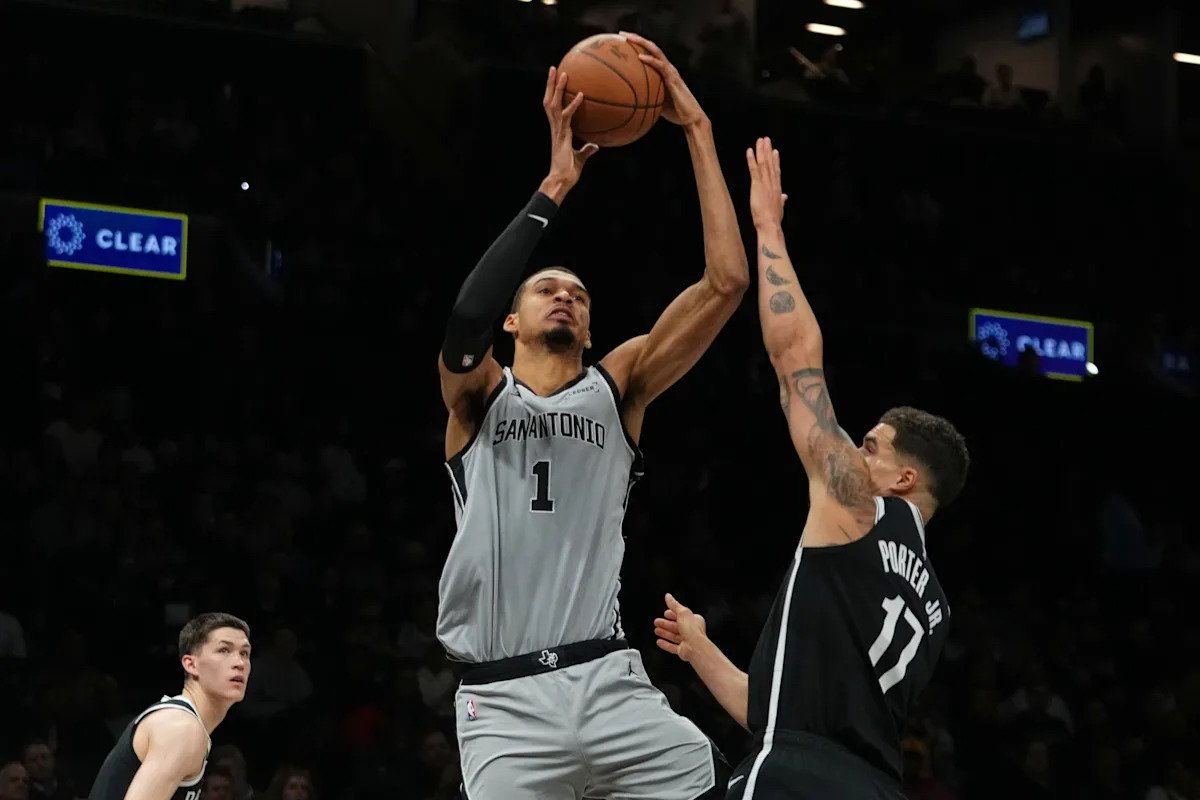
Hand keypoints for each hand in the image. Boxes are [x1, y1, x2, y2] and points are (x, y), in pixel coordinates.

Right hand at [542, 65, 598, 199]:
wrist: (562, 181)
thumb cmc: (569, 173)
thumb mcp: (580, 158)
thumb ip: (587, 150)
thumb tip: (596, 146)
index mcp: (558, 130)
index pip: (554, 107)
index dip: (553, 93)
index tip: (556, 80)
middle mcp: (555, 127)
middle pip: (549, 100)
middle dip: (550, 84)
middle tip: (554, 68)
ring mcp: (557, 130)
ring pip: (553, 104)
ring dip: (557, 88)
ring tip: (562, 73)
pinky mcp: (562, 135)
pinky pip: (567, 116)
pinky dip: (574, 104)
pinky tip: (581, 95)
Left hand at [621, 32, 706, 128]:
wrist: (690, 118)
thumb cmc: (674, 113)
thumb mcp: (656, 102)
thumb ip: (645, 97)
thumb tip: (630, 101)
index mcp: (663, 71)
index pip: (649, 53)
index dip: (637, 45)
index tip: (621, 42)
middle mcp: (667, 68)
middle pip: (651, 47)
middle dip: (636, 38)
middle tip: (621, 34)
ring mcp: (671, 72)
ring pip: (656, 51)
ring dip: (642, 43)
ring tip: (628, 38)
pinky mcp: (673, 79)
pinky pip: (661, 66)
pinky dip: (650, 60)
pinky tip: (640, 57)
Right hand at [654, 593, 707, 662]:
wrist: (696, 647)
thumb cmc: (693, 630)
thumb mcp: (682, 613)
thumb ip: (674, 605)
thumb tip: (668, 596)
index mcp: (694, 620)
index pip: (681, 615)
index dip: (672, 614)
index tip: (665, 613)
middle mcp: (692, 631)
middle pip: (676, 626)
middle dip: (666, 624)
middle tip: (657, 622)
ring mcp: (687, 641)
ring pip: (674, 636)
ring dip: (665, 633)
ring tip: (656, 630)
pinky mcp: (683, 650)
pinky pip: (673, 647)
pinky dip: (666, 644)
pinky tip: (659, 642)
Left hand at [746, 136, 787, 229]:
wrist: (770, 225)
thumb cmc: (774, 220)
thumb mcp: (779, 208)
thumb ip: (781, 200)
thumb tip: (785, 196)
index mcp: (777, 189)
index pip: (776, 171)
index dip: (775, 161)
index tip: (775, 151)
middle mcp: (773, 183)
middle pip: (771, 164)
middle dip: (768, 151)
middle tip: (766, 139)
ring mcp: (765, 184)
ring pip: (764, 164)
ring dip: (761, 151)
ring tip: (760, 141)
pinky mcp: (757, 186)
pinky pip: (754, 170)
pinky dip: (751, 160)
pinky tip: (749, 151)